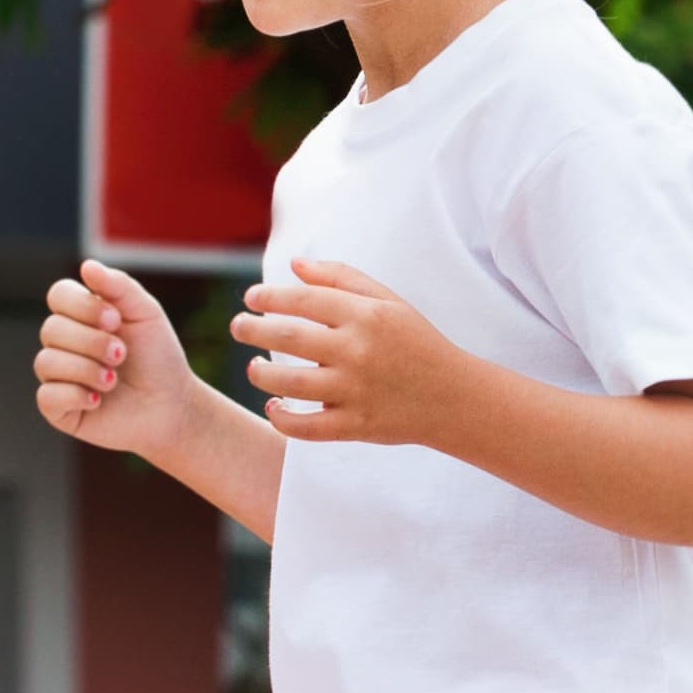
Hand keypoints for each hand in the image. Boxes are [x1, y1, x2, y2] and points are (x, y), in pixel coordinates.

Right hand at [33, 260, 196, 453]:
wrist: (172, 405)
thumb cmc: (158, 357)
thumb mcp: (146, 313)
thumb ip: (119, 286)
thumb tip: (86, 266)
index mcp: (80, 315)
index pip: (59, 295)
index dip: (83, 306)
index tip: (116, 320)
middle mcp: (64, 343)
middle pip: (52, 329)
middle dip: (92, 342)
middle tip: (122, 355)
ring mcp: (58, 375)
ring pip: (47, 362)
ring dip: (87, 370)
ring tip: (113, 380)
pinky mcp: (58, 409)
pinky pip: (47, 396)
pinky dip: (76, 395)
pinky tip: (99, 401)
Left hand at [233, 259, 475, 446]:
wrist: (454, 397)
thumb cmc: (416, 342)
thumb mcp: (387, 301)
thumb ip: (341, 278)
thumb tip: (294, 265)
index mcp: (365, 316)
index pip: (303, 300)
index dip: (269, 297)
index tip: (251, 298)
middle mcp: (357, 351)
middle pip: (287, 338)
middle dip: (253, 330)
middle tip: (238, 327)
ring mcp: (355, 391)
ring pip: (289, 383)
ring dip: (261, 374)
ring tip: (252, 368)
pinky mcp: (356, 426)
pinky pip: (307, 427)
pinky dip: (282, 419)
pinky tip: (273, 406)